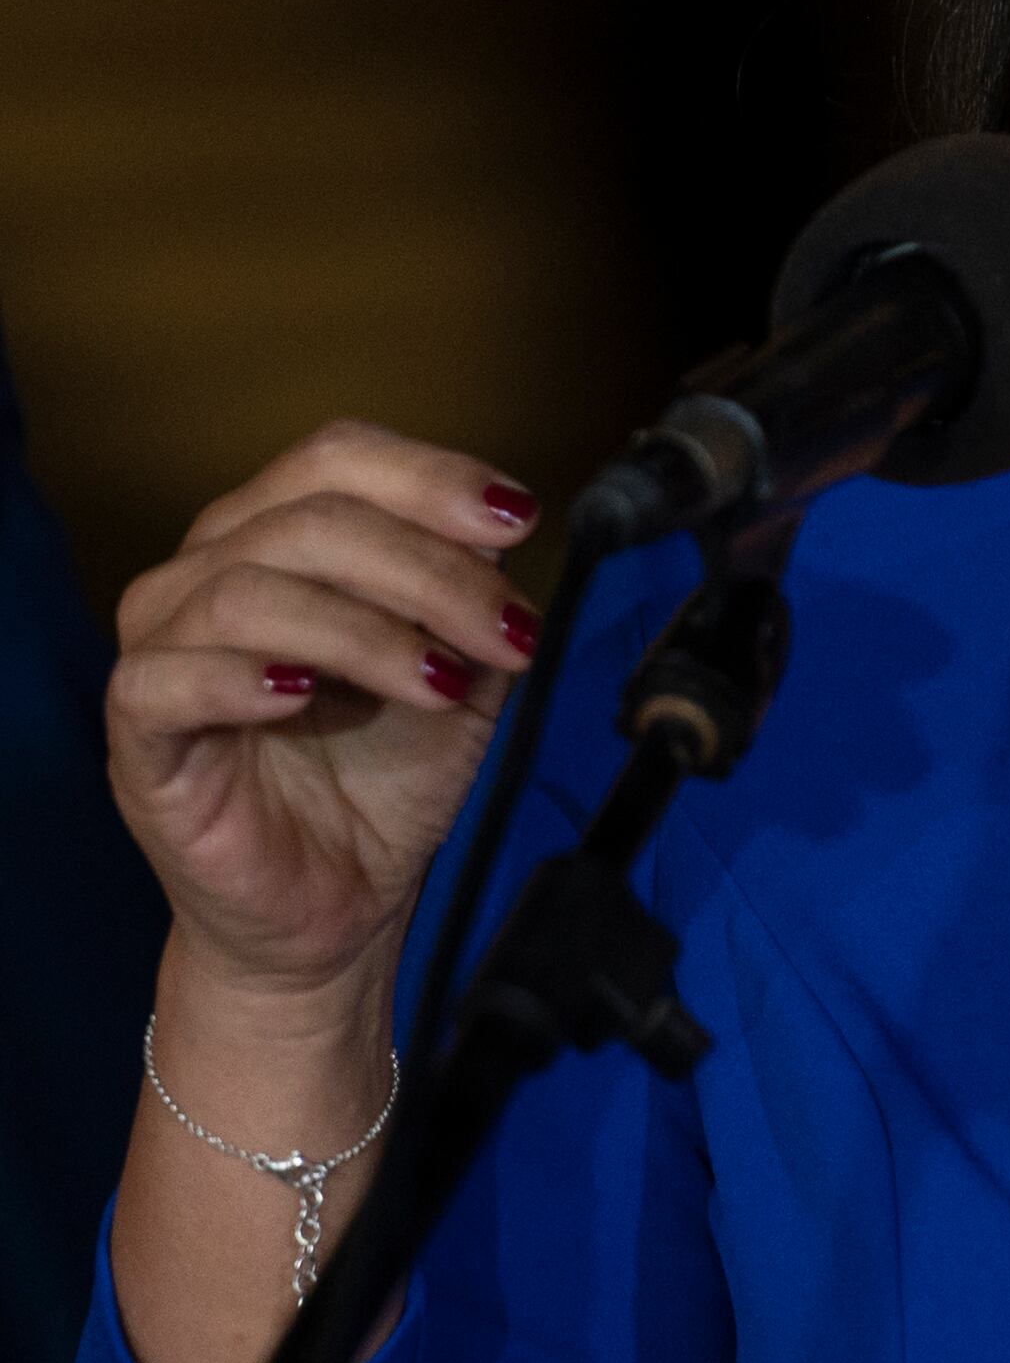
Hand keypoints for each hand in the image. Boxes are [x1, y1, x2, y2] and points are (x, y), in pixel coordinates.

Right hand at [109, 423, 545, 1004]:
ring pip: (247, 589)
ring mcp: (164, 649)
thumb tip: (503, 534)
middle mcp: (209, 571)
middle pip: (310, 518)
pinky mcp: (139, 736)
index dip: (430, 478)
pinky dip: (242, 678)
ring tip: (439, 683)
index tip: (517, 521)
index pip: (338, 458)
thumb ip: (473, 597)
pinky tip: (306, 697)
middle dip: (427, 569)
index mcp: (279, 533)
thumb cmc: (384, 775)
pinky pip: (163, 680)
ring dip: (364, 630)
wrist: (342, 904)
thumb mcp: (460, 671)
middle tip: (502, 633)